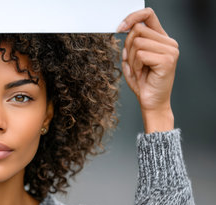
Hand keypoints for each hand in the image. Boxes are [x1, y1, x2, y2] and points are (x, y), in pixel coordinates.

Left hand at [118, 8, 177, 132]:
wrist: (151, 102)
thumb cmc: (143, 83)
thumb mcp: (132, 60)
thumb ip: (130, 44)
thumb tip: (126, 30)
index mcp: (161, 39)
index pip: (148, 15)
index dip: (133, 17)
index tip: (120, 27)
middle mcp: (169, 43)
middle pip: (138, 30)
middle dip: (128, 47)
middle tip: (134, 64)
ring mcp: (170, 51)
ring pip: (137, 42)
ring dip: (132, 59)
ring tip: (139, 70)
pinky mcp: (167, 60)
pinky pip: (140, 55)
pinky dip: (135, 66)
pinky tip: (142, 74)